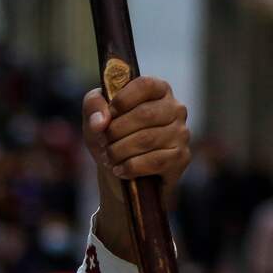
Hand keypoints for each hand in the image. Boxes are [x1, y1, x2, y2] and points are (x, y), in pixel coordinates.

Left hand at [82, 77, 190, 262]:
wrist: (118, 189)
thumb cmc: (106, 149)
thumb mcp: (92, 129)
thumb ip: (92, 111)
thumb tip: (100, 116)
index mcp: (153, 94)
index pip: (148, 83)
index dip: (126, 98)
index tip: (109, 115)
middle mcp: (173, 110)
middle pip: (147, 113)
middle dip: (118, 132)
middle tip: (106, 147)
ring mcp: (181, 135)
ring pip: (153, 136)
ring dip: (124, 150)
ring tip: (113, 161)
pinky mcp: (181, 160)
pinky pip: (160, 159)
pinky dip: (135, 166)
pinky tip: (123, 172)